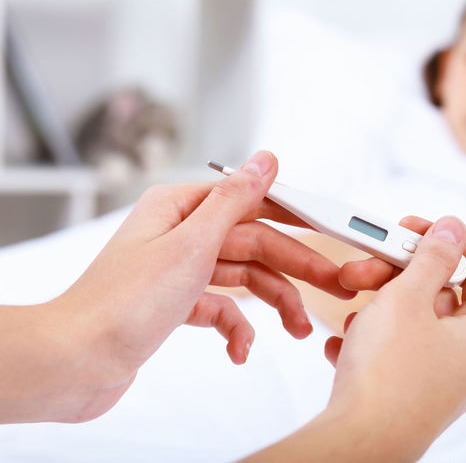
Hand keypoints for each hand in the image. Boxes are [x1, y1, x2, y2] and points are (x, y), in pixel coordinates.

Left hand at [29, 151, 354, 422]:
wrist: (77, 361)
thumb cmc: (123, 302)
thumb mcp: (191, 244)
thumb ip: (234, 200)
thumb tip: (265, 160)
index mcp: (181, 208)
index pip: (252, 203)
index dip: (294, 218)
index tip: (329, 231)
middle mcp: (181, 234)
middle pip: (254, 243)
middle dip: (294, 268)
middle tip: (332, 286)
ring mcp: (179, 270)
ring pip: (243, 278)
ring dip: (272, 304)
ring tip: (297, 329)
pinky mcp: (176, 304)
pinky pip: (220, 309)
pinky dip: (235, 328)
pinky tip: (240, 349)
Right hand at [245, 216, 465, 460]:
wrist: (359, 443)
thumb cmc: (388, 375)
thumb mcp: (407, 298)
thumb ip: (432, 257)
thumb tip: (454, 228)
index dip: (455, 247)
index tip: (421, 234)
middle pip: (440, 299)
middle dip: (398, 278)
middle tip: (366, 269)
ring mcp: (440, 384)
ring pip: (412, 328)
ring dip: (379, 311)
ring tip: (352, 313)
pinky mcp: (411, 399)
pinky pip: (394, 359)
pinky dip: (370, 344)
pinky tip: (343, 346)